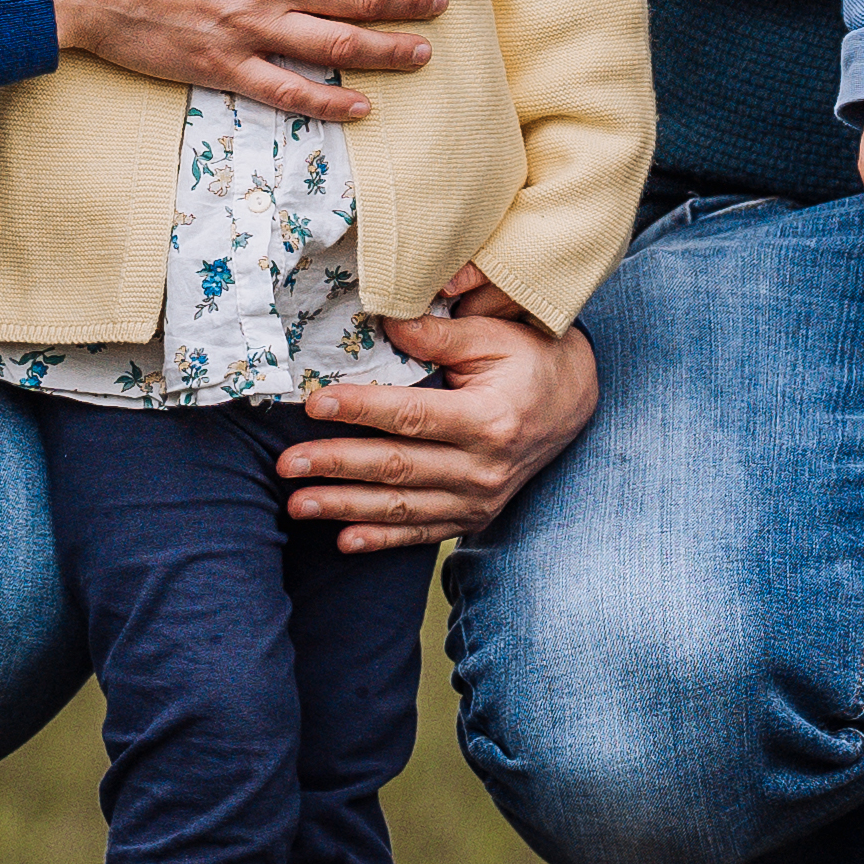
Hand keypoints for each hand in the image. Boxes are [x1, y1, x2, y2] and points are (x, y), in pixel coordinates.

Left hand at [279, 275, 597, 553]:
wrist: (576, 404)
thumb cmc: (530, 358)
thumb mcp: (492, 335)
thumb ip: (437, 335)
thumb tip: (382, 322)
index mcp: (489, 419)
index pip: (411, 416)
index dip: (360, 410)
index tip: (315, 404)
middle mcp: (485, 467)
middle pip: (397, 467)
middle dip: (337, 466)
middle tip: (287, 464)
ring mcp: (481, 499)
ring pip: (401, 507)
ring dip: (345, 507)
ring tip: (297, 504)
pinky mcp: (475, 517)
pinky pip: (423, 533)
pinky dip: (381, 540)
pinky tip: (342, 540)